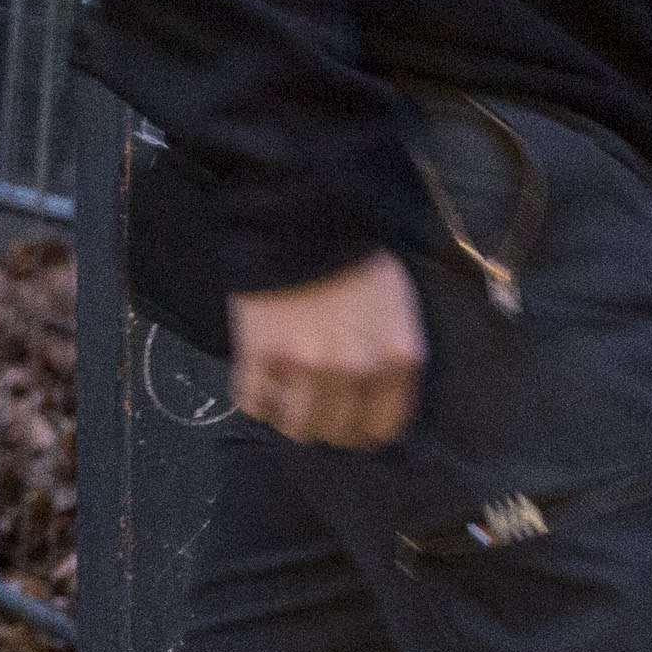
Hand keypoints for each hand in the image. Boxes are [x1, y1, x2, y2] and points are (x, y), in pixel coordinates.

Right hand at [230, 251, 425, 450]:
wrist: (307, 220)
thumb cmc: (358, 261)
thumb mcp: (399, 309)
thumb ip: (393, 359)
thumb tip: (372, 401)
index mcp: (396, 360)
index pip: (381, 427)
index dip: (363, 430)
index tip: (349, 421)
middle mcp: (354, 370)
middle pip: (336, 431)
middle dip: (327, 425)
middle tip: (315, 408)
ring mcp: (304, 365)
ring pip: (295, 425)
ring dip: (289, 417)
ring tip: (285, 398)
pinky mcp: (260, 353)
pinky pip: (252, 402)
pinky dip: (255, 400)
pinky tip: (260, 386)